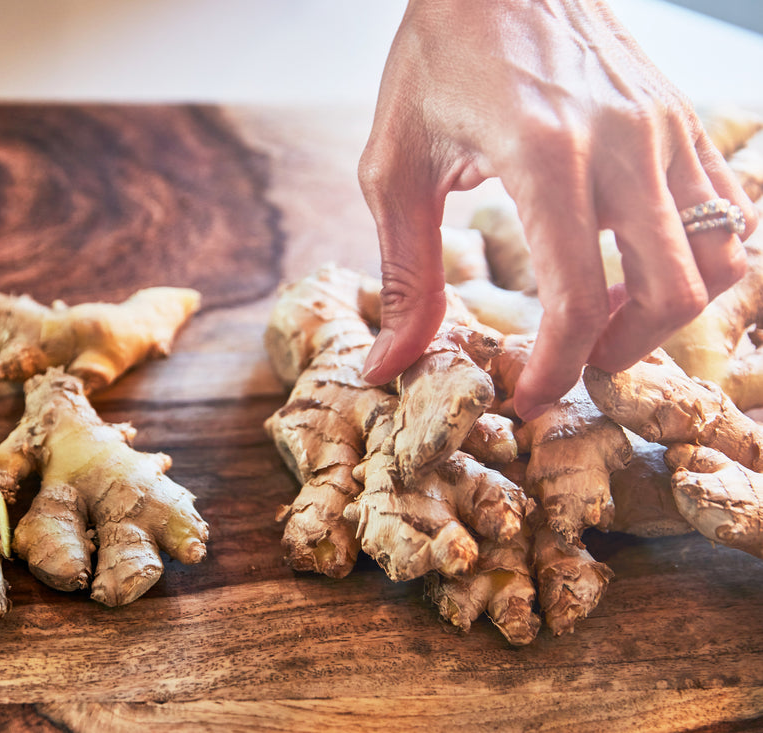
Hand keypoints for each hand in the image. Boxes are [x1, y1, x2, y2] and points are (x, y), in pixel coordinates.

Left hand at [358, 0, 756, 419]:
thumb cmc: (435, 57)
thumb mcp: (395, 167)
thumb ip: (403, 275)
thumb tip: (389, 365)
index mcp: (544, 155)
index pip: (577, 297)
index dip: (557, 368)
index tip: (530, 397)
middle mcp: (623, 141)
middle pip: (674, 290)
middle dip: (624, 351)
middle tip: (573, 365)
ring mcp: (666, 125)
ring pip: (720, 254)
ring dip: (668, 309)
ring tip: (605, 318)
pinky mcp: (682, 116)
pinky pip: (726, 207)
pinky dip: (694, 256)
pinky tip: (630, 260)